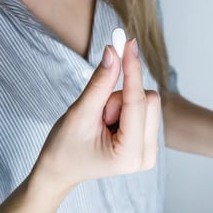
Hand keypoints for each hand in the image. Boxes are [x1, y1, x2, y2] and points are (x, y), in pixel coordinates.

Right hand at [33, 39, 160, 188]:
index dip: (132, 69)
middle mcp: (147, 156)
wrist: (62, 169)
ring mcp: (150, 151)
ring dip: (122, 103)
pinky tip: (111, 124)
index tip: (128, 42)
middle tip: (100, 113)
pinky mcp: (148, 144)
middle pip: (150, 100)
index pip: (137, 101)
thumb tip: (113, 52)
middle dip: (121, 97)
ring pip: (148, 103)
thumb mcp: (80, 114)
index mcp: (130, 155)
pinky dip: (127, 108)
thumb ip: (100, 83)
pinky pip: (145, 110)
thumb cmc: (65, 148)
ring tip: (103, 122)